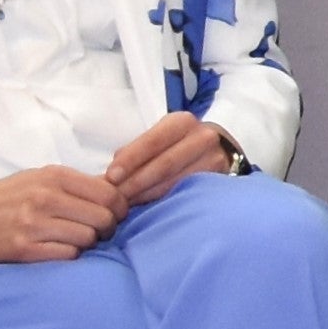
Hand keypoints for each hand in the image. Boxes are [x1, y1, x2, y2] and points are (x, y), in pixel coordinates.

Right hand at [0, 167, 123, 263]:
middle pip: (103, 217)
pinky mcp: (23, 249)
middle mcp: (45, 198)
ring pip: (87, 238)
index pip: (109, 193)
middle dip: (107, 227)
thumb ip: (78, 184)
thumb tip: (120, 190)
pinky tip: (58, 249)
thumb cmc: (7, 197)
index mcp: (54, 176)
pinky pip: (67, 256)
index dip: (119, 207)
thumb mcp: (42, 178)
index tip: (115, 214)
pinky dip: (69, 255)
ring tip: (73, 239)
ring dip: (87, 242)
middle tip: (99, 232)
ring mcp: (33, 224)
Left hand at [104, 111, 240, 207]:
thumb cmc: (174, 144)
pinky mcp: (218, 178)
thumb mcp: (156, 138)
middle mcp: (202, 137)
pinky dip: (163, 200)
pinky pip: (186, 192)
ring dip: (147, 195)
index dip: (130, 160)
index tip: (110, 176)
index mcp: (181, 122)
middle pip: (165, 164)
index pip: (153, 141)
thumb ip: (134, 152)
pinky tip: (148, 206)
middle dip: (136, 182)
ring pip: (175, 181)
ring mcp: (214, 158)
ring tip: (126, 204)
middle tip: (115, 197)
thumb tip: (109, 175)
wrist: (214, 150)